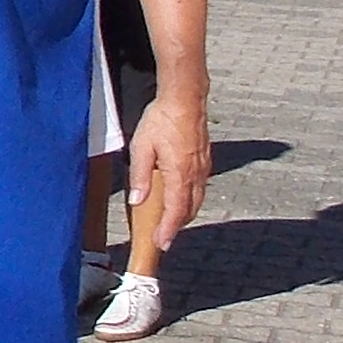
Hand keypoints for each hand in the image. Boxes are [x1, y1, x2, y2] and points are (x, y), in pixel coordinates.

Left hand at [128, 91, 211, 254]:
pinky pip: (200, 187)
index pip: (176, 211)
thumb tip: (137, 201)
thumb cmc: (162, 120)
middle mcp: (196, 174)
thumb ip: (140, 176)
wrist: (185, 98)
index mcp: (180, 174)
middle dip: (177, 226)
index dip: (169, 230)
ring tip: (171, 222)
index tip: (163, 244)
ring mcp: (203, 167)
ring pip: (197, 199)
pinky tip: (181, 198)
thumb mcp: (142, 148)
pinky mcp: (205, 160)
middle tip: (164, 238)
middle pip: (189, 209)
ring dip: (185, 213)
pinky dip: (190, 199)